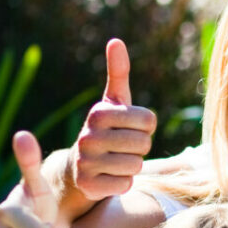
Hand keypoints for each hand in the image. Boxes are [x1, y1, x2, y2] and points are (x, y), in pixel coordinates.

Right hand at [68, 39, 155, 200]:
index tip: (129, 129)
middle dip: (139, 147)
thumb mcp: (113, 102)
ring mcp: (85, 162)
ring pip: (136, 165)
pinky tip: (109, 177)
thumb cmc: (106, 130)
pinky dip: (123, 183)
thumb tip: (116, 41)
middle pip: (144, 143)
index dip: (146, 128)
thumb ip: (118, 72)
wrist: (78, 168)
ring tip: (116, 161)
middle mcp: (87, 137)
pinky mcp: (88, 186)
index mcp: (98, 114)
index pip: (149, 121)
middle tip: (122, 147)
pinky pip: (126, 184)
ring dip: (132, 166)